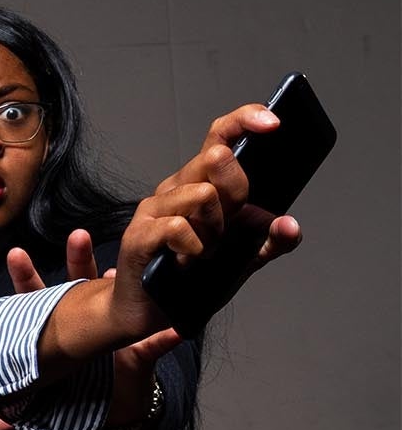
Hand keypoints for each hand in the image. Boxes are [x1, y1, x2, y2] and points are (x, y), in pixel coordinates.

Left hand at [8, 231, 181, 429]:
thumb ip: (10, 415)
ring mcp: (116, 331)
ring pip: (120, 299)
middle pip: (79, 285)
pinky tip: (168, 323)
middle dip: (78, 259)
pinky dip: (164, 333)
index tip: (15, 255)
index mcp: (58, 331)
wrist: (117, 414)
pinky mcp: (143, 351)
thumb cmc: (78, 398)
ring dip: (122, 282)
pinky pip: (158, 340)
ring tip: (118, 272)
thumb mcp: (41, 407)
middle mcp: (87, 322)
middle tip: (77, 238)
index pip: (38, 299)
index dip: (26, 277)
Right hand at [112, 103, 303, 336]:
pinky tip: (187, 261)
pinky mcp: (139, 233)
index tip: (273, 124)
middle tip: (227, 226)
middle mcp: (176, 186)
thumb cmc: (191, 278)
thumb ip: (272, 242)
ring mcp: (154, 208)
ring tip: (203, 250)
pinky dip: (194, 248)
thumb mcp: (244, 259)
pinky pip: (178, 226)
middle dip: (236, 192)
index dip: (245, 119)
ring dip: (214, 229)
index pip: (221, 134)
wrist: (150, 311)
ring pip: (201, 193)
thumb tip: (289, 224)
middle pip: (216, 157)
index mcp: (201, 182)